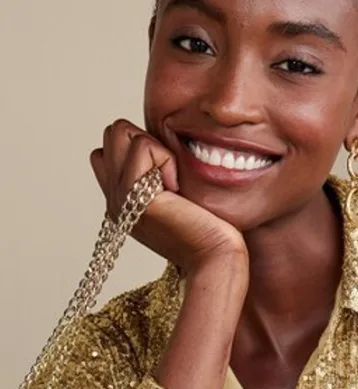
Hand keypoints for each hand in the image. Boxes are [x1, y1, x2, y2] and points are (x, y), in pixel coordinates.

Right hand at [90, 119, 247, 275]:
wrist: (216, 258)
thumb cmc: (209, 229)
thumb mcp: (178, 196)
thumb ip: (160, 173)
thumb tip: (159, 143)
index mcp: (122, 201)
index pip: (109, 148)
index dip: (140, 148)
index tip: (167, 176)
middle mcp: (114, 199)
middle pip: (113, 133)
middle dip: (144, 139)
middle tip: (169, 175)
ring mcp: (119, 198)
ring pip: (120, 131)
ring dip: (153, 147)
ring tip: (172, 182)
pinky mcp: (134, 196)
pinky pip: (142, 146)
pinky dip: (166, 158)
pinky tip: (177, 188)